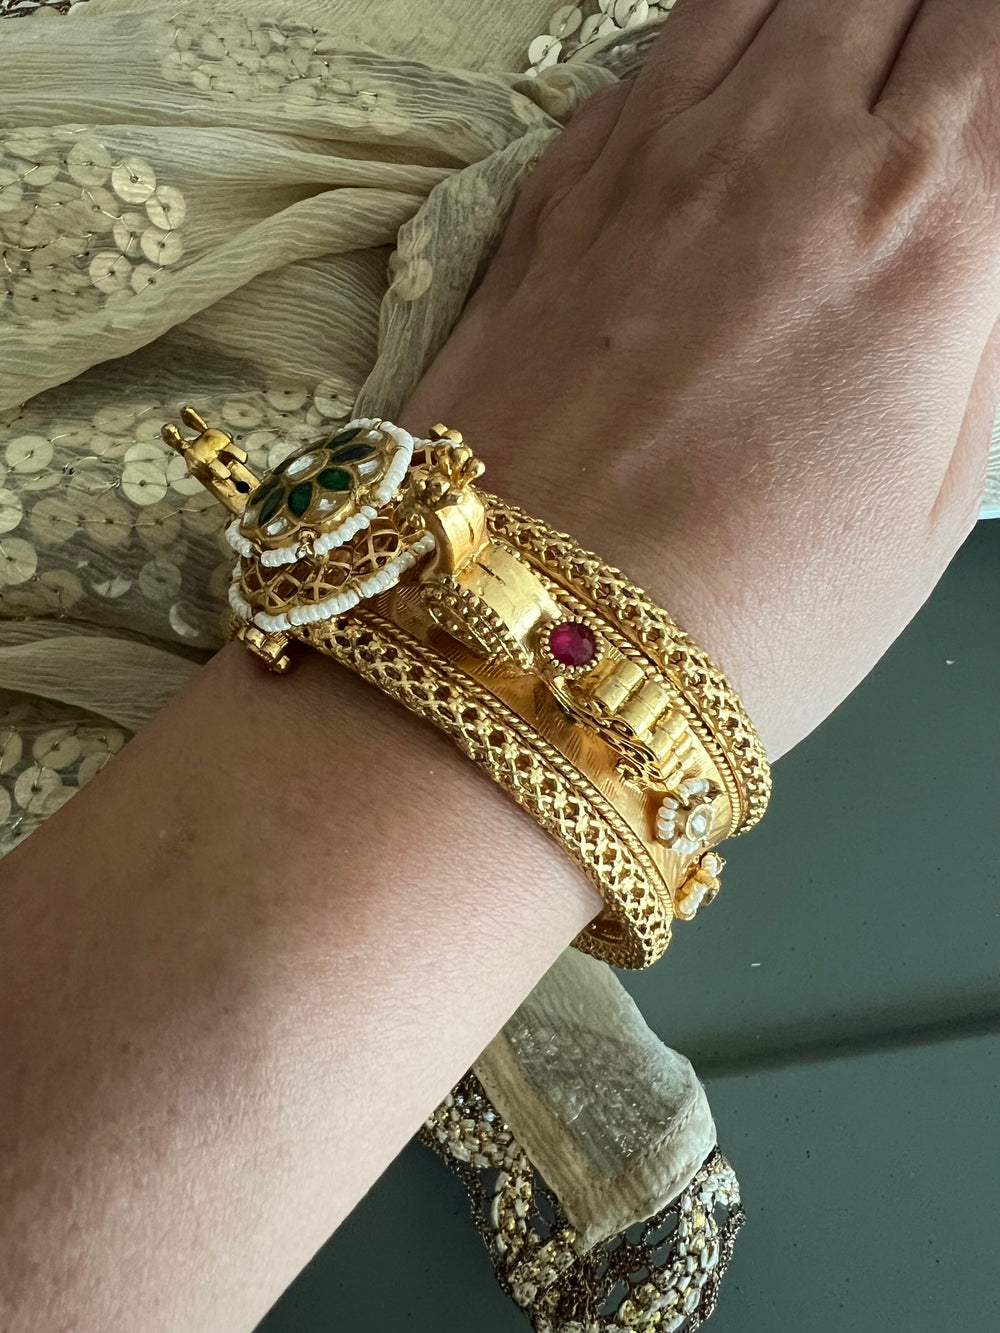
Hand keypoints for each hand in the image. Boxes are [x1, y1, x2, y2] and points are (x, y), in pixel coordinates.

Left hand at [403, 0, 999, 758]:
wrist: (521, 637)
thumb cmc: (749, 612)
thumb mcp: (932, 502)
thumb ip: (981, 336)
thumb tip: (979, 246)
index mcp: (921, 221)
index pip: (999, 28)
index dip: (995, 57)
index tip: (983, 113)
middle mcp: (784, 149)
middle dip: (924, 29)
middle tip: (925, 100)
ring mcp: (650, 159)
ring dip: (819, 21)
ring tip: (834, 86)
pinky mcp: (550, 196)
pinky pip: (643, 64)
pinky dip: (702, 66)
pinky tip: (718, 128)